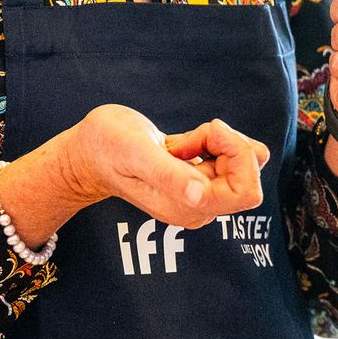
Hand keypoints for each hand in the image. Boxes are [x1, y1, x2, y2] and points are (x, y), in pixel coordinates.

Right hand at [66, 104, 268, 229]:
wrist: (89, 152)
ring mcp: (199, 196)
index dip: (239, 155)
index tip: (209, 130)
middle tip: (192, 136)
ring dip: (218, 142)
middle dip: (228, 145)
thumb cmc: (107, 148)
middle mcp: (198, 207)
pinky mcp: (199, 181)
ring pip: (241, 165)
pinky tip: (184, 143)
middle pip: (248, 177)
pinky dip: (214, 142)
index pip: (246, 191)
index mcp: (188, 208)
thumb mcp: (136, 153)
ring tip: (181, 142)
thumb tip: (199, 195)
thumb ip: (169, 175)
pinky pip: (230, 160)